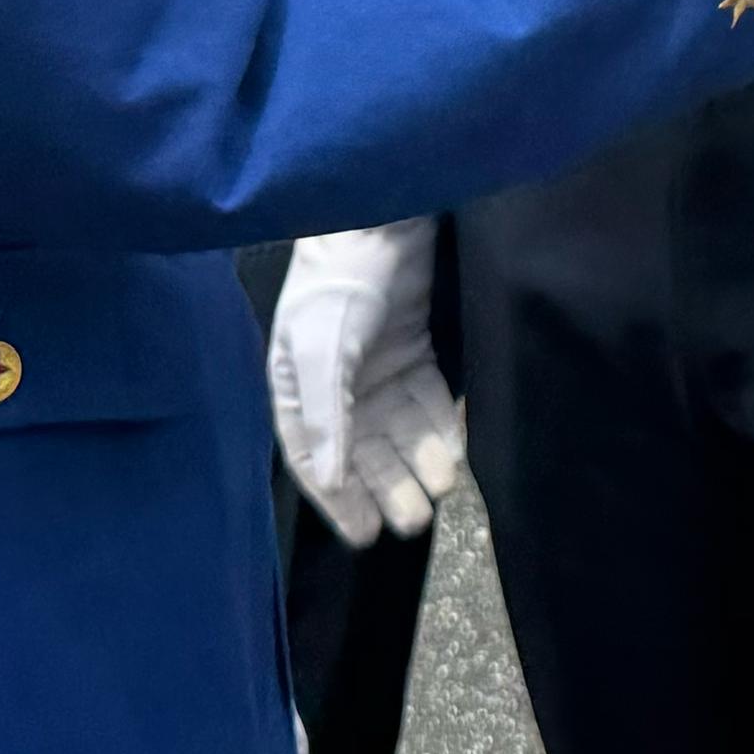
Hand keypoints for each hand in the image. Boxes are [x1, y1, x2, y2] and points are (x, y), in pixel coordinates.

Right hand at [268, 222, 465, 546]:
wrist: (380, 219)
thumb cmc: (336, 282)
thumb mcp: (323, 348)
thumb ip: (327, 415)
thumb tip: (330, 482)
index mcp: (298, 389)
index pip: (314, 458)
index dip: (337, 499)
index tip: (364, 535)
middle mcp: (337, 388)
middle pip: (362, 452)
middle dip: (387, 487)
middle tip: (413, 520)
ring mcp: (377, 371)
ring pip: (399, 432)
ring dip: (418, 462)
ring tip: (441, 489)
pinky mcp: (413, 352)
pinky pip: (428, 402)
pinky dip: (441, 428)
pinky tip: (455, 453)